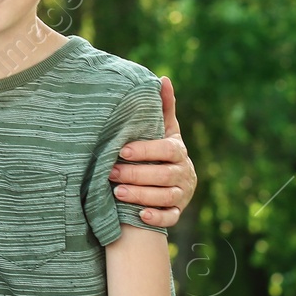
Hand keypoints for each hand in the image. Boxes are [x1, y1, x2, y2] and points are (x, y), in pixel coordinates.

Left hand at [109, 76, 196, 227]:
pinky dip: (157, 217)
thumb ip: (164, 107)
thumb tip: (162, 78)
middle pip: (164, 175)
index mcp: (179, 151)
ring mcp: (182, 194)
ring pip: (166, 197)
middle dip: (137, 175)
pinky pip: (171, 217)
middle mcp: (184, 173)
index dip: (146, 151)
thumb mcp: (164, 130)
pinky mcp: (177, 212)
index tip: (122, 151)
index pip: (167, 150)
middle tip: (110, 172)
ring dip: (142, 195)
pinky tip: (141, 215)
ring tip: (117, 193)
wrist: (172, 181)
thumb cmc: (161, 151)